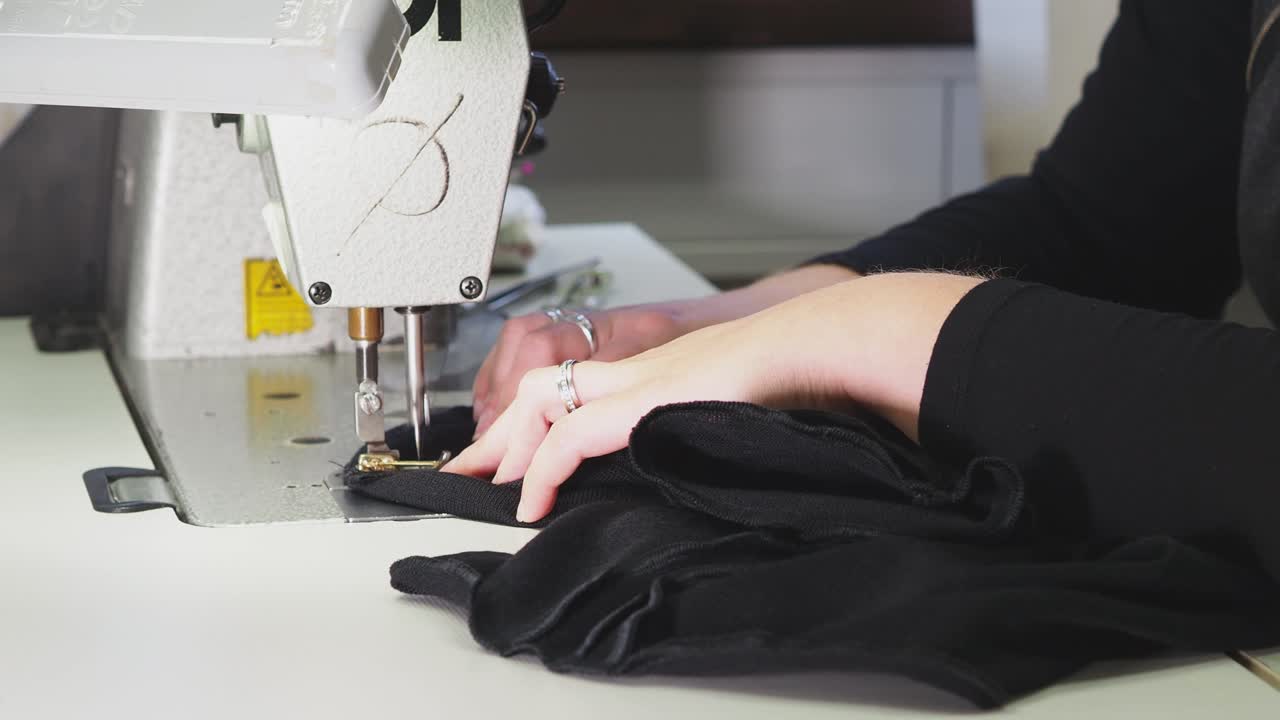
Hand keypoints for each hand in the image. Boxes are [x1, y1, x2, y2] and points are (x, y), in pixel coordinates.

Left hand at [449, 272, 980, 522]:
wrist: (820, 346)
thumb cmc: (797, 376)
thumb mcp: (737, 410)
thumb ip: (706, 431)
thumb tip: (701, 475)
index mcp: (657, 373)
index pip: (578, 389)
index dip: (538, 423)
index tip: (514, 460)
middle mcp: (637, 369)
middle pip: (543, 386)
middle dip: (499, 431)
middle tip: (468, 470)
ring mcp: (638, 379)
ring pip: (543, 400)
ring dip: (506, 446)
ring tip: (484, 485)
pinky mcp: (645, 401)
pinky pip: (570, 435)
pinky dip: (543, 470)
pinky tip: (532, 502)